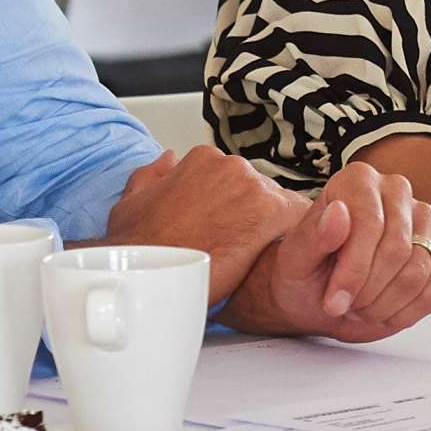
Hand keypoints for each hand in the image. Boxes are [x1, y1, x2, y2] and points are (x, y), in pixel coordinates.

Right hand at [98, 146, 299, 303]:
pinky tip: (286, 254)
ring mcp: (251, 185)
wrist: (147, 273)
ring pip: (280, 204)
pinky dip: (297, 234)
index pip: (236, 179)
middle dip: (255, 217)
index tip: (230, 229)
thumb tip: (169, 158)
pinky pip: (299, 217)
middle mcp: (230, 164)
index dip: (236, 207)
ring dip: (273, 228)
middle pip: (260, 190)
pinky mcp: (269, 210)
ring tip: (258, 258)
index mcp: (202, 159)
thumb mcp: (131, 202)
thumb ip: (152, 175)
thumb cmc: (138, 246)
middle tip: (242, 248)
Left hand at [218, 160, 430, 340]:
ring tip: (361, 308)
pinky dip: (409, 310)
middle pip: (398, 249)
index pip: (370, 224)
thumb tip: (338, 213)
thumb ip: (314, 237)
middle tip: (345, 307)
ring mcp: (424, 217)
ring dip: (386, 304)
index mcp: (357, 180)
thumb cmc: (305, 273)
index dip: (353, 270)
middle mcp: (396, 189)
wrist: (321, 295)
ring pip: (419, 270)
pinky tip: (385, 314)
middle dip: (369, 290)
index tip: (334, 301)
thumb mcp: (295, 261)